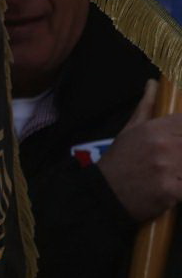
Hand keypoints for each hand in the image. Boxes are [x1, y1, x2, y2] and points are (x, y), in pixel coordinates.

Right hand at [98, 80, 181, 221]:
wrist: (102, 194)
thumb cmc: (119, 161)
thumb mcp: (130, 130)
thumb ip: (146, 106)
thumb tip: (152, 83)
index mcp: (155, 128)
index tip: (180, 140)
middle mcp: (164, 146)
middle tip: (178, 155)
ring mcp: (168, 169)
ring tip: (176, 170)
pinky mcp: (172, 191)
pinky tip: (176, 188)